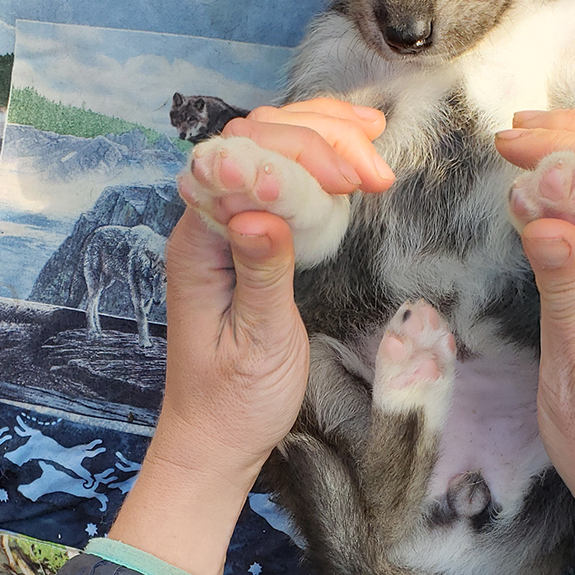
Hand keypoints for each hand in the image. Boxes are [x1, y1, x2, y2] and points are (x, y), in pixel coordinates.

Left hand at [112, 101, 383, 574]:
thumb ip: (262, 272)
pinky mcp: (253, 238)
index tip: (354, 180)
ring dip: (322, 138)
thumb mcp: (257, 342)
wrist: (216, 435)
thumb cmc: (234, 398)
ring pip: (270, 149)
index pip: (241, 160)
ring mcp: (230, 226)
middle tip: (376, 172)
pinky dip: (320, 160)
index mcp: (197, 243)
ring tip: (375, 146)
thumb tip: (267, 211)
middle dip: (318, 139)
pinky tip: (354, 157)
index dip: (299, 154)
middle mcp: (206, 222)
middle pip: (255, 140)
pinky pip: (282, 178)